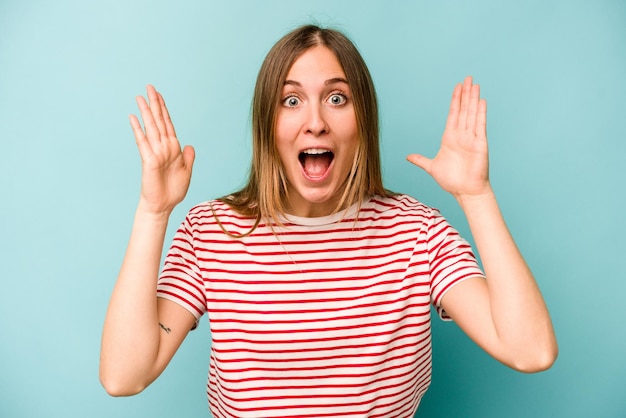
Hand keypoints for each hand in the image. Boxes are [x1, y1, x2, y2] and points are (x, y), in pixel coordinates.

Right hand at [129, 85, 194, 215]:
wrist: (164, 205)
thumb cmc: (173, 190)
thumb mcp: (186, 171)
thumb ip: (188, 157)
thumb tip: (189, 145)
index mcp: (173, 148)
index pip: (168, 124)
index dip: (164, 109)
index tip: (159, 95)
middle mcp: (163, 146)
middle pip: (158, 121)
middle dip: (155, 104)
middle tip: (150, 87)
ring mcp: (155, 152)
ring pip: (151, 127)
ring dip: (146, 112)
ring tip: (140, 97)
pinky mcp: (149, 159)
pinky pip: (143, 141)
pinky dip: (139, 129)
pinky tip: (133, 117)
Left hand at [407, 76, 488, 198]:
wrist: (465, 191)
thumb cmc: (452, 181)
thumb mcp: (432, 167)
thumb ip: (420, 160)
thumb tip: (408, 156)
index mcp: (450, 138)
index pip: (453, 114)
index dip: (455, 100)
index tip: (457, 87)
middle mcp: (462, 135)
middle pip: (463, 110)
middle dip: (465, 94)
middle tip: (468, 78)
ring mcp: (471, 138)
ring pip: (472, 114)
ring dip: (473, 99)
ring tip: (475, 84)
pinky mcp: (480, 143)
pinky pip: (480, 125)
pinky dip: (480, 113)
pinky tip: (481, 101)